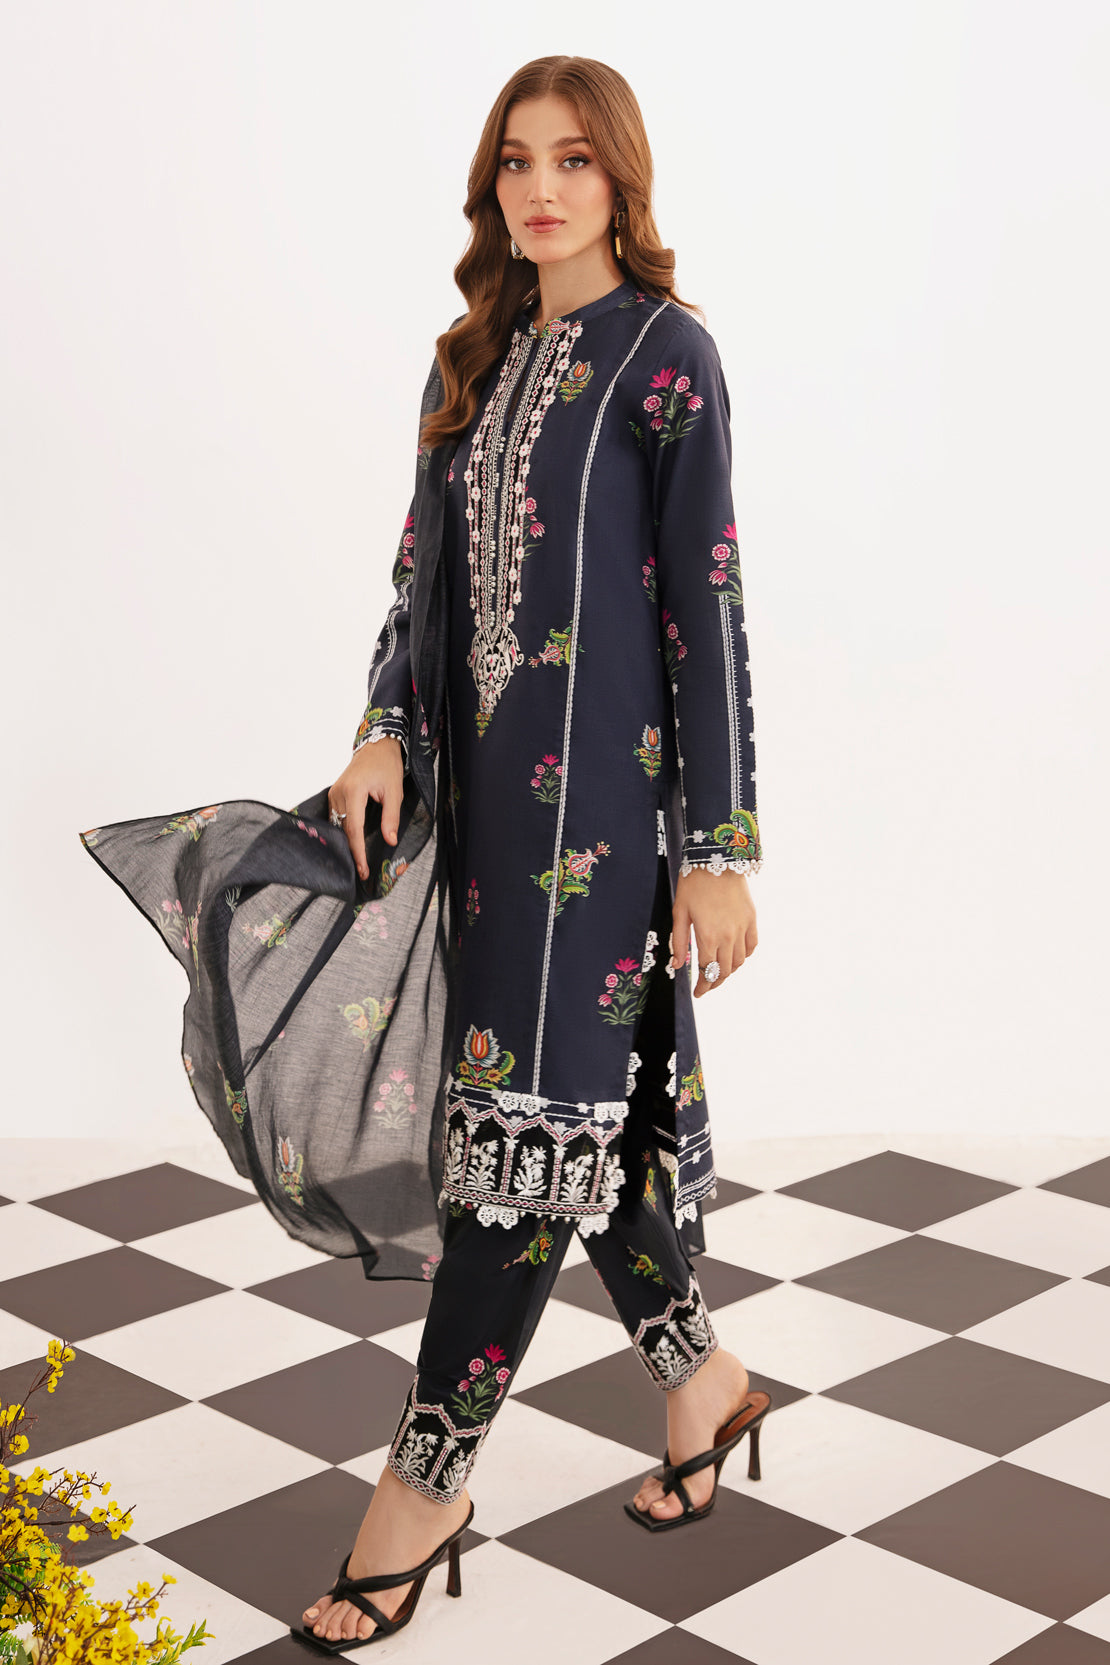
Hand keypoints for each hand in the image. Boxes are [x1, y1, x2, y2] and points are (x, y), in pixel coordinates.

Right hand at [328, 738, 403, 880]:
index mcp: (353, 791)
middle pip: (343, 830)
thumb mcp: (394, 791)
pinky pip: (336, 818)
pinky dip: (344, 832)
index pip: (354, 829)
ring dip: (346, 844)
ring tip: (357, 862)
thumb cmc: (387, 765)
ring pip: (338, 826)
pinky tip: (351, 845)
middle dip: (352, 852)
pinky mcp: (334, 795)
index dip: (358, 851)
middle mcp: (338, 793)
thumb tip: (390, 841)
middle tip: (362, 872)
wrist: (376, 746)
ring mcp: (333, 794)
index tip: (362, 869)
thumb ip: (391, 817)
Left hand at [670, 868, 757, 997]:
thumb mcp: (680, 913)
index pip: (707, 972)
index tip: (698, 993)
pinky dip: (745, 955)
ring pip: (739, 961)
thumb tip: (677, 965)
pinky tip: (736, 956)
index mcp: (708, 936)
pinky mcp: (751, 919)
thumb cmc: (693, 884)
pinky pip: (752, 945)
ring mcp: (742, 928)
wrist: (717, 860)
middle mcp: (728, 936)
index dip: (703, 986)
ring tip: (719, 971)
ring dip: (729, 971)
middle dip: (714, 982)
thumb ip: (679, 942)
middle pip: (724, 971)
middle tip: (707, 985)